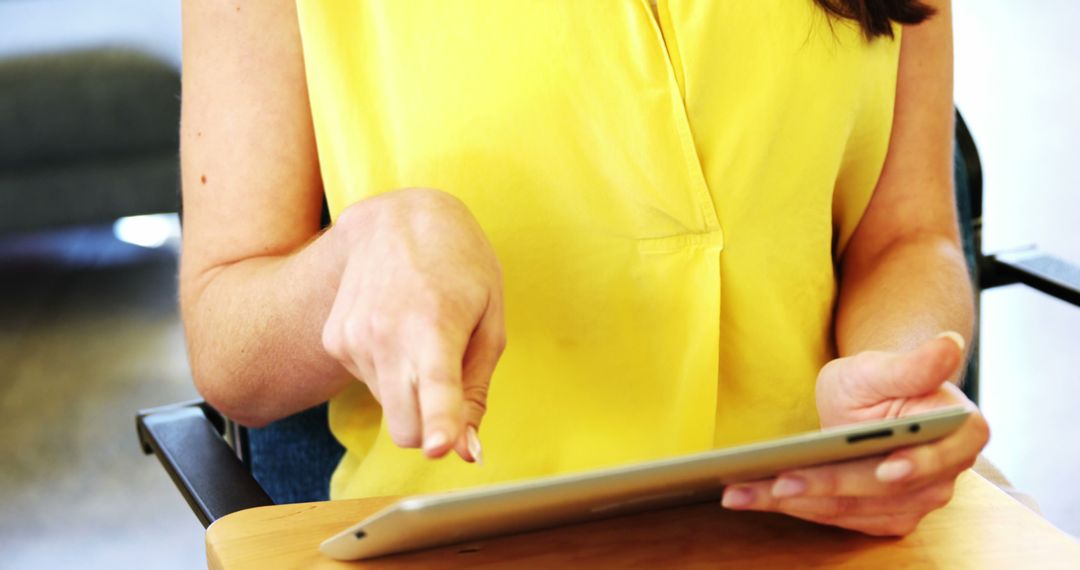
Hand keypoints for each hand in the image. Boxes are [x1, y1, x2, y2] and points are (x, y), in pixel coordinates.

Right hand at [321, 188, 504, 462]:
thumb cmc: (459, 267)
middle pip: (406, 429)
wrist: (397, 217)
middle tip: (449, 385)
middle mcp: (385, 333)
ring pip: (390, 408)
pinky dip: (389, 368)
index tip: (441, 448)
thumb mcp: (489, 321)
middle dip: (430, 427)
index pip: (436, 387)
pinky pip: (372, 383)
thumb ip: (476, 390)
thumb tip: (467, 452)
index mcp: (434, 324)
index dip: (440, 424)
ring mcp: (352, 338)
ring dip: (410, 387)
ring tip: (420, 332)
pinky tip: (396, 326)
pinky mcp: (334, 340)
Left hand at [720, 332, 989, 535]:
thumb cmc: (880, 377)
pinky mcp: (885, 516)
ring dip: (797, 505)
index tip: (884, 470)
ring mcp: (917, 501)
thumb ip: (914, 363)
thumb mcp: (885, 365)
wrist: (872, 396)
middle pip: (882, 491)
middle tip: (778, 483)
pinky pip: (839, 517)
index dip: (912, 467)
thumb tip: (950, 343)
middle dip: (826, 487)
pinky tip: (754, 498)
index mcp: (961, 433)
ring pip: (853, 510)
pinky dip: (797, 509)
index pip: (934, 458)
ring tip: (744, 493)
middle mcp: (945, 475)